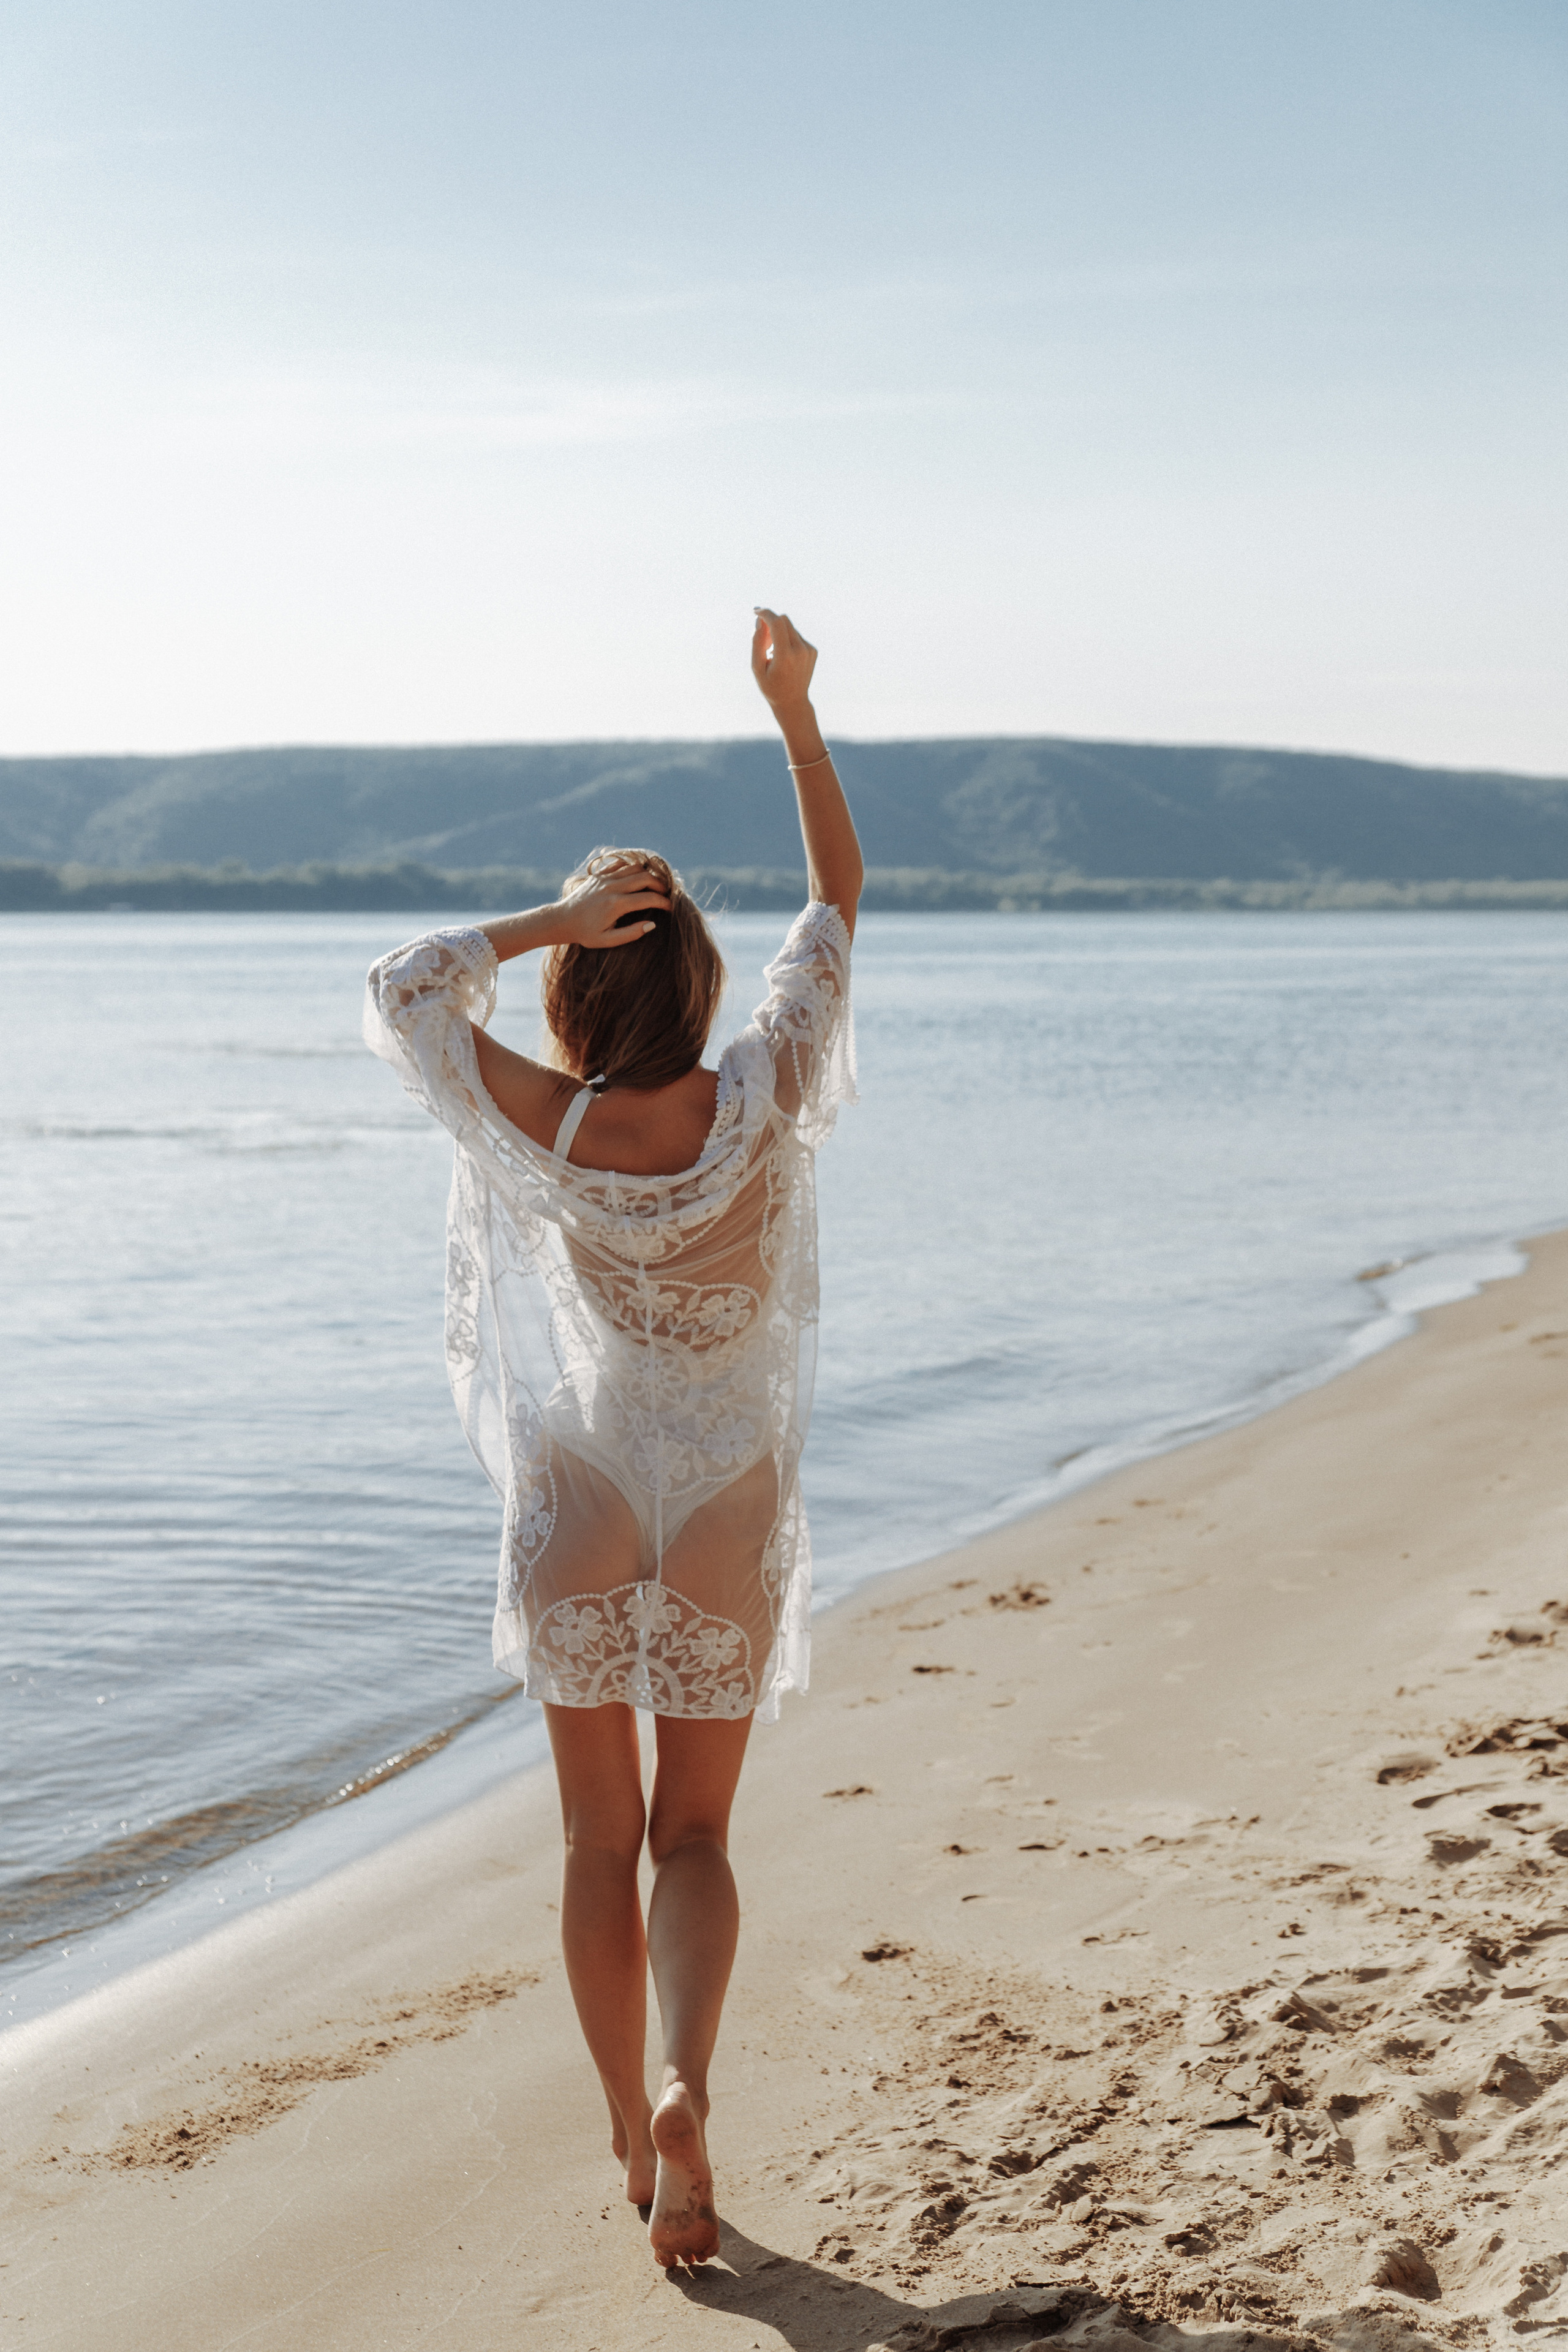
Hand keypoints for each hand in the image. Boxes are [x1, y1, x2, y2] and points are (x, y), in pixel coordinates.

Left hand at [555, 856, 670, 948]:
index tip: (670, 908)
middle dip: (660, 885)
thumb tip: (652, 924)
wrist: (563, 920)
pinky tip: (636, 877)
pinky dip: (632, 868)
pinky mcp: (599, 874)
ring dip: (648, 875)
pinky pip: (621, 864)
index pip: (649, 898)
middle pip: (645, 877)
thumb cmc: (586, 933)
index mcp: (616, 904)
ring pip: (635, 867)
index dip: (664, 902)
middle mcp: (612, 887)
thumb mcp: (608, 940)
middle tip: (665, 895)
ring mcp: (605, 878)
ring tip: (653, 886)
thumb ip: (631, 933)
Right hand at [751, 608, 818, 717]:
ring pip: (790, 627)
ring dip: (779, 634)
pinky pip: (797, 636)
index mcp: (785, 655)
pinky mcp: (813, 650)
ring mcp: (809, 650)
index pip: (777, 623)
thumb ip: (757, 642)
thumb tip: (760, 621)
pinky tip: (785, 658)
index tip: (756, 611)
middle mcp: (800, 650)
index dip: (765, 613)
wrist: (793, 702)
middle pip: (784, 620)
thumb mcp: (757, 667)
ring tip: (774, 654)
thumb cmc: (771, 686)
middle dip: (771, 623)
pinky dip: (788, 640)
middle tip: (763, 640)